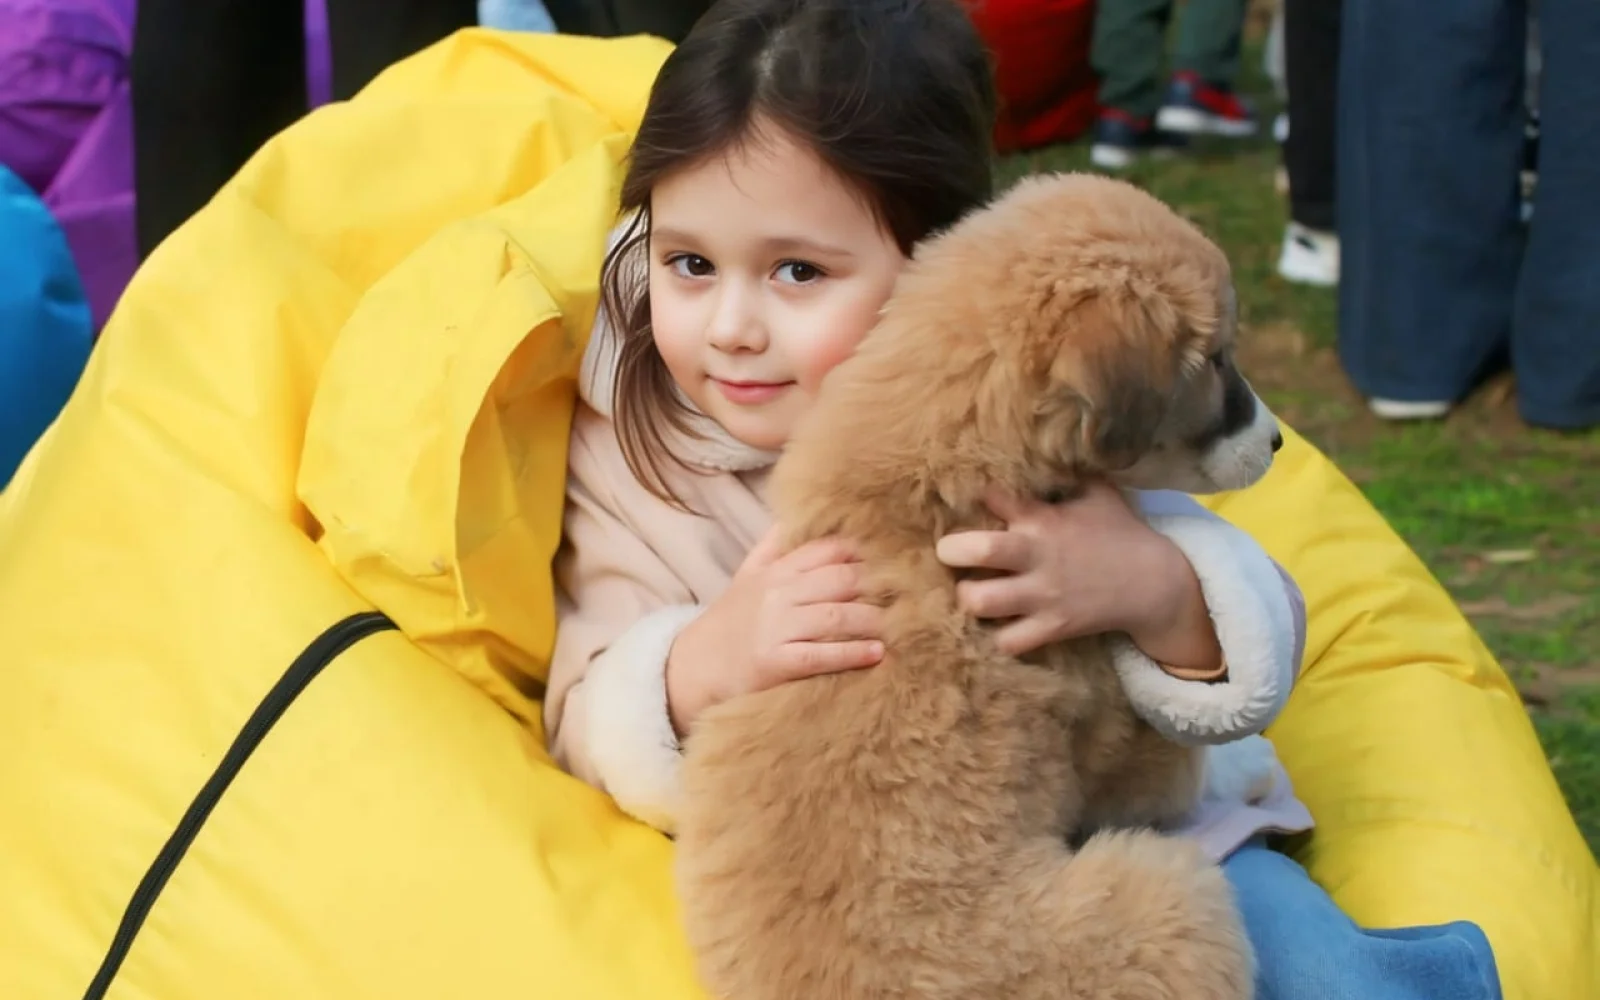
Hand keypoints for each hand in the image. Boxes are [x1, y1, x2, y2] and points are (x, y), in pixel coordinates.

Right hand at [665, 528, 884, 736]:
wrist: (695, 667)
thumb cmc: (732, 621)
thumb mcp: (748, 576)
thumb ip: (774, 545)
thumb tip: (795, 512)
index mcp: (777, 570)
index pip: (828, 550)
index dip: (866, 551)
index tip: (900, 554)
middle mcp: (778, 594)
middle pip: (840, 580)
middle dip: (879, 584)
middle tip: (914, 590)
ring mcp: (777, 627)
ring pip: (836, 616)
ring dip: (873, 619)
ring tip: (902, 622)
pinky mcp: (776, 662)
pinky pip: (821, 655)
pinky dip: (852, 653)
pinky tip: (877, 653)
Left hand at [935, 483, 1221, 672]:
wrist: (1155, 584)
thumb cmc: (1120, 533)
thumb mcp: (1097, 493)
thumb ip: (1064, 475)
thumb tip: (1045, 444)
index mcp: (1044, 519)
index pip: (992, 497)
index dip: (974, 498)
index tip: (969, 501)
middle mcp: (1038, 555)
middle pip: (976, 550)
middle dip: (951, 550)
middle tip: (951, 553)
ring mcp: (1043, 596)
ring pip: (980, 602)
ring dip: (968, 596)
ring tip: (974, 590)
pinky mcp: (1052, 628)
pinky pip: (1008, 641)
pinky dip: (998, 636)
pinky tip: (999, 624)